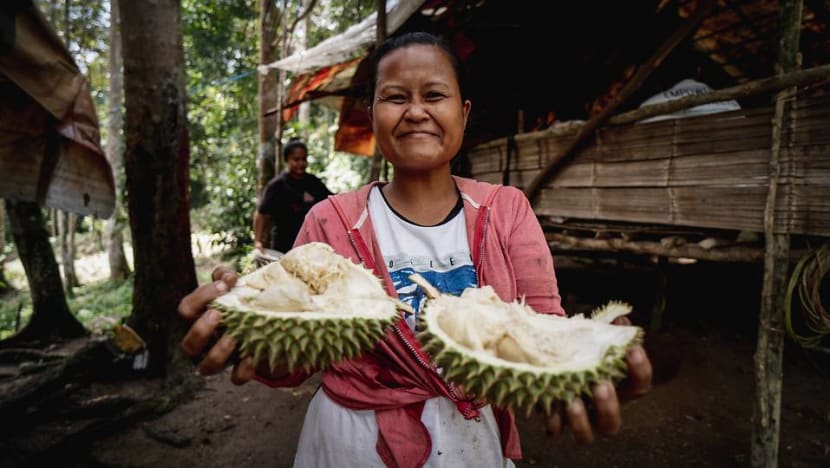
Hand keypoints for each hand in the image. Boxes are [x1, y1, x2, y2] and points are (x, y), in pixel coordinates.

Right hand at [177, 266, 251, 383]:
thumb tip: (227, 276)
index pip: (185, 310)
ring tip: (233, 336)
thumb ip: (226, 277)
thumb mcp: (234, 286)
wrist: (270, 327)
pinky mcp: (240, 370)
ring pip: (207, 366)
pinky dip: (243, 370)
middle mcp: (205, 342)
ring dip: (219, 351)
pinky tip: (251, 356)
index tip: (223, 286)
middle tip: (218, 314)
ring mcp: (221, 358)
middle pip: (188, 344)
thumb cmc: (242, 303)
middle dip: (201, 329)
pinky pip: (236, 377)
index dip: (200, 297)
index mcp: (199, 319)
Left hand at [543, 316, 651, 442]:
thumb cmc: (579, 351)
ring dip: (581, 421)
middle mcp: (600, 410)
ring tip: (573, 402)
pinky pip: (555, 431)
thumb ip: (607, 330)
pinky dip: (553, 424)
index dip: (640, 371)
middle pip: (613, 422)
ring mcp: (578, 420)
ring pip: (586, 435)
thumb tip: (621, 320)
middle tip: (601, 385)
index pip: (639, 386)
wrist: (549, 360)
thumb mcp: (592, 339)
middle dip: (608, 406)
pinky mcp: (555, 422)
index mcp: (616, 389)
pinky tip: (549, 414)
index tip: (633, 350)